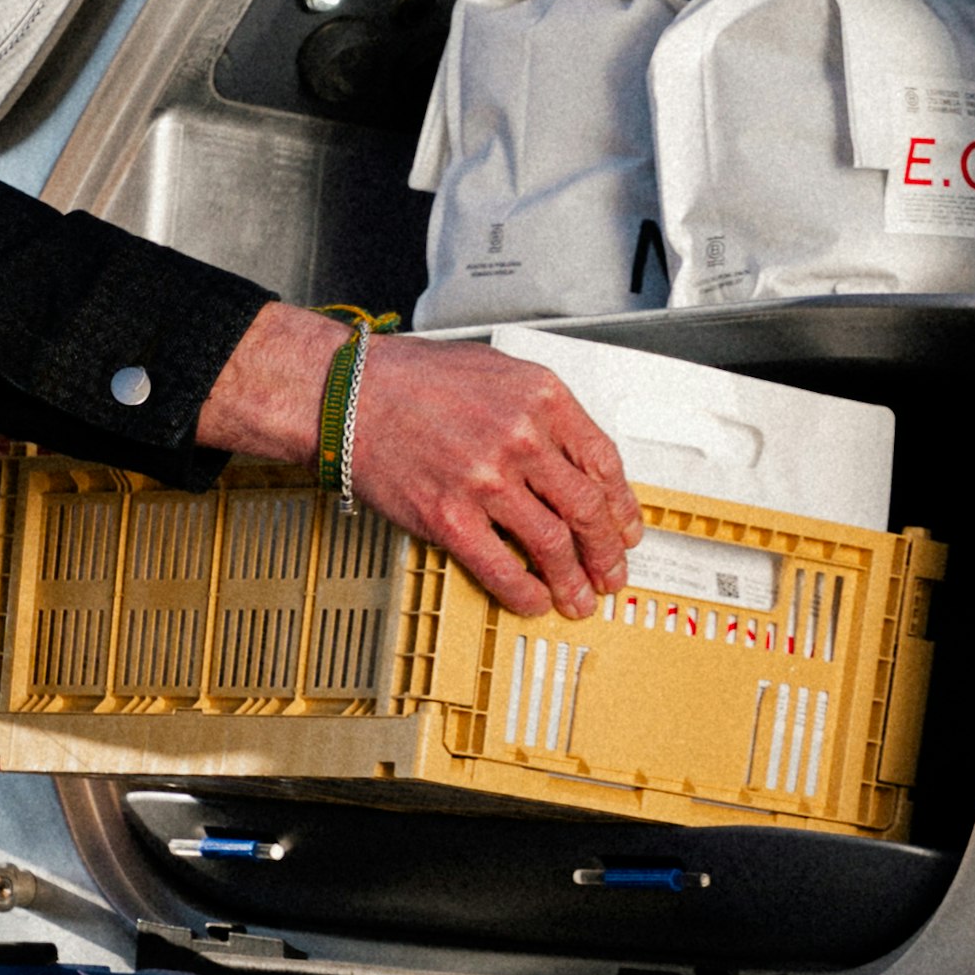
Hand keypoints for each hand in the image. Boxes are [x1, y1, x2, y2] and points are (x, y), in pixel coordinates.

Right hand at [194, 304, 640, 619]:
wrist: (348, 394)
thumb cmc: (414, 379)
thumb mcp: (497, 373)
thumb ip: (541, 413)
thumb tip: (576, 463)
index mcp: (541, 397)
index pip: (603, 461)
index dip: (622, 506)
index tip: (626, 529)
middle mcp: (521, 437)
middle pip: (586, 508)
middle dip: (606, 551)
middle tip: (611, 572)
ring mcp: (486, 480)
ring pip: (553, 543)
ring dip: (573, 580)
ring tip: (578, 598)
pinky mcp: (449, 517)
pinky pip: (502, 567)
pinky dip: (524, 592)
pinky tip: (534, 600)